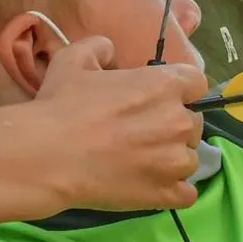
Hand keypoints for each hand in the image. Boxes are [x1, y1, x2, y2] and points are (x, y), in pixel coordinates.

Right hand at [24, 36, 209, 212]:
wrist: (46, 156)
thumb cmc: (61, 105)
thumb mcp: (75, 59)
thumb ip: (100, 47)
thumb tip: (110, 51)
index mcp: (166, 84)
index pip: (196, 82)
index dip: (180, 90)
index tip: (159, 99)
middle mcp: (179, 121)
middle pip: (193, 123)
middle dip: (173, 126)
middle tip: (143, 133)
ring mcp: (176, 160)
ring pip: (190, 159)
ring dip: (172, 159)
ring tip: (141, 162)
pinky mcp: (166, 193)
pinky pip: (187, 194)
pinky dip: (173, 191)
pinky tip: (151, 185)